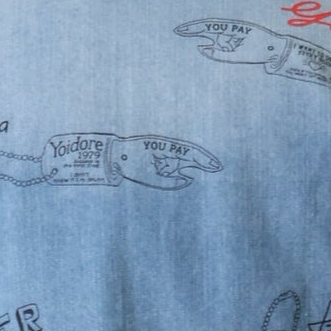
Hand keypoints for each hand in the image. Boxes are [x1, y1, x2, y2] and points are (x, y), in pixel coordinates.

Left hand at [107, 133, 222, 189]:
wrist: (112, 156)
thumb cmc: (129, 163)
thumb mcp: (149, 177)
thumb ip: (170, 182)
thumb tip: (188, 179)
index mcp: (165, 147)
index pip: (190, 153)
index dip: (204, 159)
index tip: (216, 166)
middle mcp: (167, 148)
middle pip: (190, 154)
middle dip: (204, 161)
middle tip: (218, 167)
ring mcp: (164, 152)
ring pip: (180, 162)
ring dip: (184, 168)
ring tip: (186, 170)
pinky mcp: (160, 157)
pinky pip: (172, 166)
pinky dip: (176, 171)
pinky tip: (171, 173)